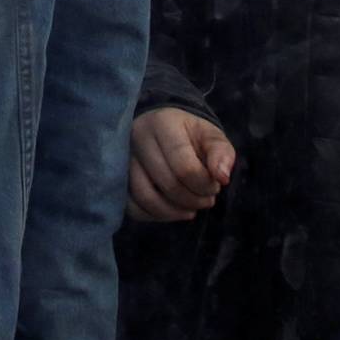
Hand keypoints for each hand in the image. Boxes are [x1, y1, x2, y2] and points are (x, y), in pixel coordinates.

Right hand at [127, 107, 237, 222]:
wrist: (161, 128)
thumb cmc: (189, 134)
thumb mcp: (210, 135)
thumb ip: (221, 153)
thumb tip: (222, 177)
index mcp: (162, 123)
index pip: (184, 167)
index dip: (204, 185)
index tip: (215, 185)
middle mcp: (137, 138)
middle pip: (168, 184)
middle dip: (194, 200)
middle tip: (206, 199)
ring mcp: (123, 159)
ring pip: (147, 198)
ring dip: (175, 212)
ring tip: (190, 208)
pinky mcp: (117, 177)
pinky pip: (132, 207)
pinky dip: (155, 216)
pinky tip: (171, 210)